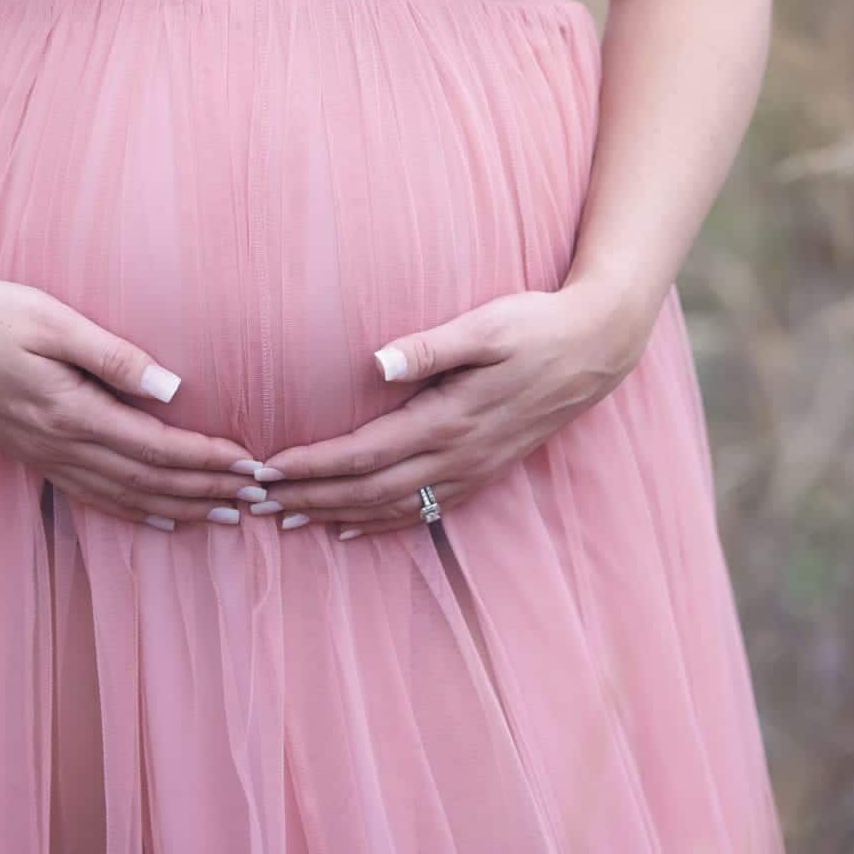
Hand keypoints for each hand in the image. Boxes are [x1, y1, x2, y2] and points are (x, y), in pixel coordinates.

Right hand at [0, 276, 273, 531]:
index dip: (208, 459)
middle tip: (258, 498)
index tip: (252, 463)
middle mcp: (61, 445)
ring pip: (125, 496)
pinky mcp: (35, 456)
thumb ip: (113, 355)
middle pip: (149, 480)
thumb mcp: (54, 320)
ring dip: (180, 508)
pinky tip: (161, 519)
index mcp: (71, 412)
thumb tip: (174, 388)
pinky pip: (93, 497)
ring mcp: (46, 456)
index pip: (157, 446)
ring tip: (226, 517)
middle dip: (208, 491)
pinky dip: (134, 512)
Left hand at [257, 280, 654, 537]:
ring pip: (392, 507)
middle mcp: (458, 455)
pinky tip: (351, 527)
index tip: (267, 467)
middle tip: (257, 502)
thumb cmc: (535, 326)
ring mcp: (473, 469)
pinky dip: (381, 524)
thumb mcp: (485, 326)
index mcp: (449, 419)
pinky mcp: (485, 472)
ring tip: (289, 519)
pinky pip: (424, 510)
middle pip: (369, 490)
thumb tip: (375, 363)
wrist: (596, 348)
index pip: (364, 453)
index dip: (313, 464)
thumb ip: (429, 348)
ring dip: (337, 515)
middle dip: (310, 497)